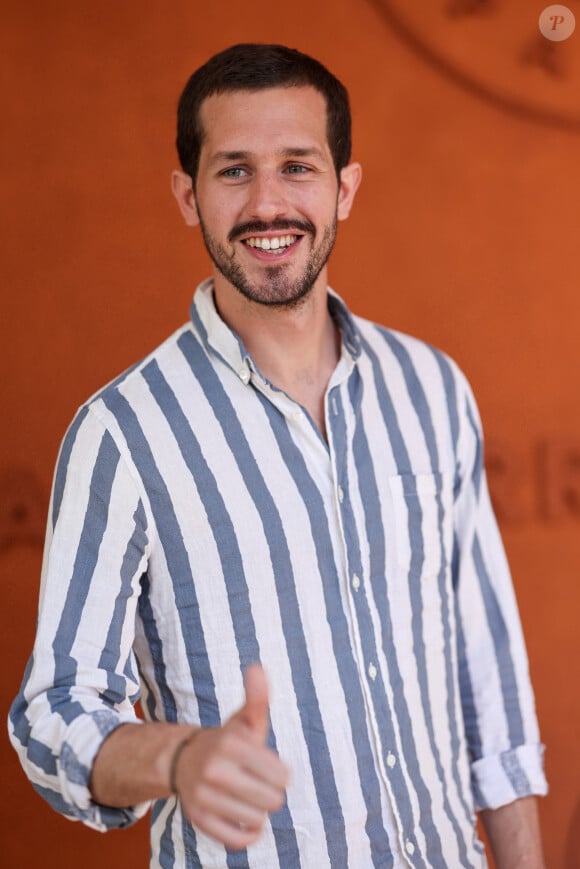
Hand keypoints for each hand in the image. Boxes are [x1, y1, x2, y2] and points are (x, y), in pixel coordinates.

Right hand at [174, 664, 289, 849]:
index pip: (281, 775)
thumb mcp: (244, 719)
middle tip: (258, 783)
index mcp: (231, 744)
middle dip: (270, 793)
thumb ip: (257, 697)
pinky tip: (246, 819)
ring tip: (248, 797)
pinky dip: (248, 833)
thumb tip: (257, 667)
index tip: (270, 767)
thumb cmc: (228, 742)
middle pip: (272, 800)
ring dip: (258, 812)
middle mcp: (214, 770)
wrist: (184, 760)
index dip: (281, 773)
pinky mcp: (199, 820)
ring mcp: (204, 797)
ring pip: (257, 820)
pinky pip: (238, 840)